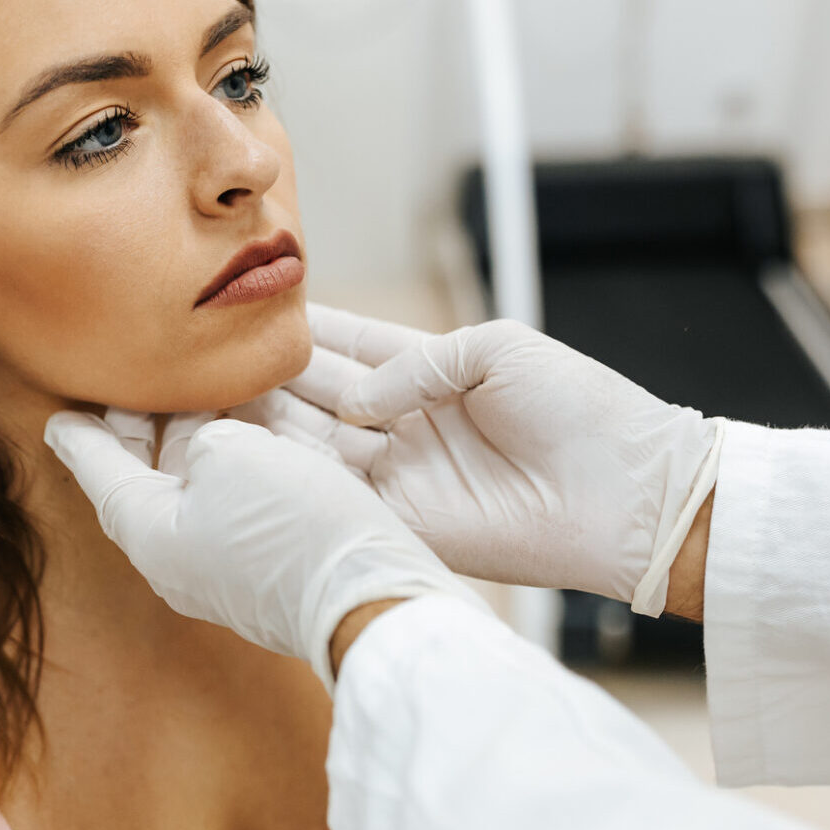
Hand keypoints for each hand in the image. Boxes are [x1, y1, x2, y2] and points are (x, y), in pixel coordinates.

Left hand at [44, 411, 487, 687]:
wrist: (374, 595)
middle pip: (147, 476)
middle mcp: (178, 556)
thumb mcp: (229, 450)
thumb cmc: (293, 525)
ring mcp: (225, 566)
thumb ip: (202, 432)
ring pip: (197, 484)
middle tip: (139, 377)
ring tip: (202, 387)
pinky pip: (237, 500)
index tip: (59, 414)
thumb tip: (212, 443)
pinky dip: (237, 457)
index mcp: (149, 533)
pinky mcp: (270, 566)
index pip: (99, 472)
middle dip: (144, 423)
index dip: (80, 435)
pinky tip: (257, 425)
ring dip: (199, 434)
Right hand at [238, 305, 723, 613]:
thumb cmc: (580, 408)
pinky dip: (291, 475)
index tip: (244, 309)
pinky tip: (243, 449)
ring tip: (203, 396)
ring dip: (261, 421)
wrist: (628, 493)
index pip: (346, 342)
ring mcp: (397, 472)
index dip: (298, 327)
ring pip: (310, 442)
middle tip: (202, 356)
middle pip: (314, 392)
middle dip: (261, 374)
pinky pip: (333, 494)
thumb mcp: (497, 349)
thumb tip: (355, 400)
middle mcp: (403, 420)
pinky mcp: (399, 521)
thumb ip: (417, 361)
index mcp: (429, 370)